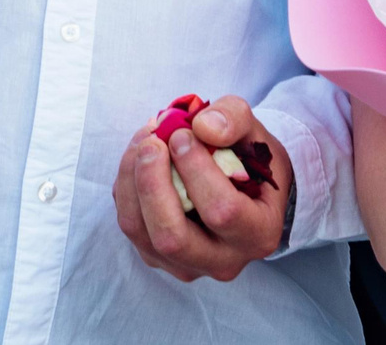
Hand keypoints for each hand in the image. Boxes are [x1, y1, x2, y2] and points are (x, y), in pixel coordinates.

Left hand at [112, 95, 292, 281]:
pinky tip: (139, 159)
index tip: (182, 134)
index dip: (196, 170)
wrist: (242, 186)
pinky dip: (126, 187)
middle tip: (152, 142)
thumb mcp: (255, 132)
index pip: (223, 212)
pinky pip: (130, 225)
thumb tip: (202, 127)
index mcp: (259, 234)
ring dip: (132, 182)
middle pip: (173, 238)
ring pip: (141, 233)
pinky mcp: (158, 258)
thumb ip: (234, 120)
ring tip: (144, 142)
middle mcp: (223, 261)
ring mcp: (187, 265)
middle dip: (153, 184)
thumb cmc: (251, 159)